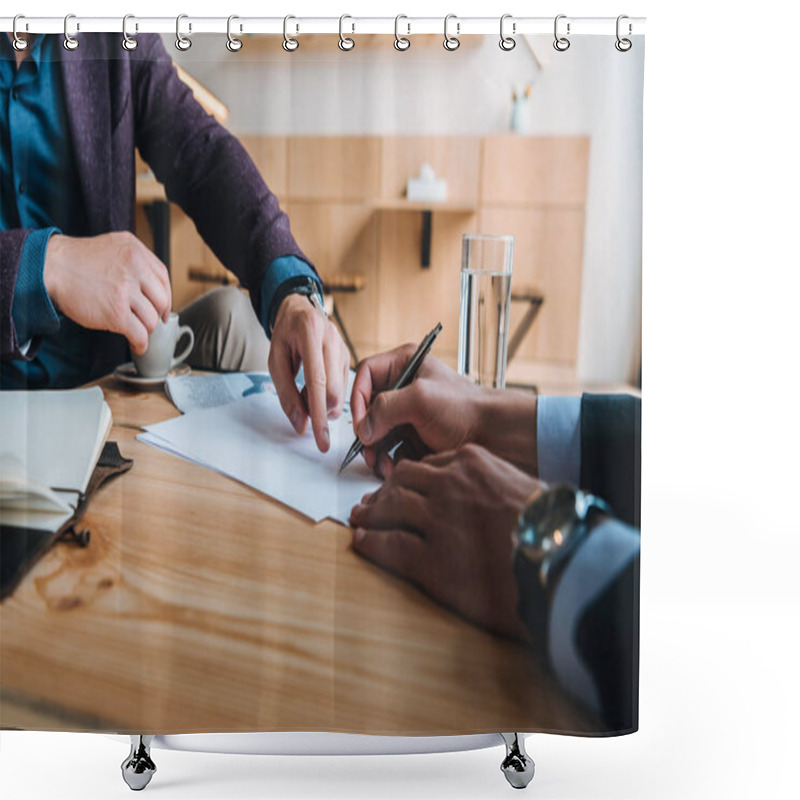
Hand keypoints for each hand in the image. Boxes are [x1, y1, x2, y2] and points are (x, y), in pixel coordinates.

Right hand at [43, 231, 171, 354]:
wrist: (51, 268)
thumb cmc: (79, 260)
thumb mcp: (115, 245)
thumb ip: (137, 259)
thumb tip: (154, 283)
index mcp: (135, 252)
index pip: (164, 278)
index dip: (166, 296)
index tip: (163, 307)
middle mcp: (134, 270)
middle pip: (161, 301)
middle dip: (157, 314)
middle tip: (149, 319)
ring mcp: (125, 292)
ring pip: (151, 319)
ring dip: (145, 329)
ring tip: (136, 329)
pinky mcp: (116, 313)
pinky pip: (139, 334)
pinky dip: (141, 344)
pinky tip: (137, 345)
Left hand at [268, 293, 349, 451]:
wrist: (300, 311)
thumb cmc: (286, 335)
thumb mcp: (275, 361)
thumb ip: (286, 393)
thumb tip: (301, 425)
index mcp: (310, 333)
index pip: (317, 381)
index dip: (319, 414)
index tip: (321, 440)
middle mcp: (332, 339)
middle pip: (333, 391)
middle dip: (319, 410)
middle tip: (302, 407)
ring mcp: (344, 348)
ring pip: (341, 393)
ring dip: (323, 404)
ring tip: (306, 392)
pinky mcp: (349, 357)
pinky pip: (343, 388)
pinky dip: (328, 396)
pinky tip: (315, 387)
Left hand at [349, 443, 543, 639]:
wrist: (558, 558)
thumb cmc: (548, 526)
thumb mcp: (519, 488)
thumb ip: (491, 484)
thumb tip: (482, 496)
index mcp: (471, 463)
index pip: (425, 465)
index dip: (406, 477)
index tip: (397, 486)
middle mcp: (448, 486)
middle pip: (400, 481)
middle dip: (381, 492)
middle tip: (369, 503)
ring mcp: (437, 521)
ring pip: (389, 508)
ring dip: (370, 514)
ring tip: (359, 519)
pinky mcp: (430, 559)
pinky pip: (389, 545)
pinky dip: (371, 543)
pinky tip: (363, 543)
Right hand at [351, 346, 485, 476]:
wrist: (496, 436)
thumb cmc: (468, 409)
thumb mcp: (421, 399)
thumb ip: (385, 408)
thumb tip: (363, 427)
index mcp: (407, 363)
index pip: (366, 374)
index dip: (358, 398)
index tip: (360, 423)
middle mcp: (405, 385)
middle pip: (368, 407)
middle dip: (367, 432)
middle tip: (368, 450)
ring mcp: (410, 412)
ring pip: (378, 431)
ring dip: (377, 450)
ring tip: (383, 464)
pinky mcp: (415, 434)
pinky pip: (391, 447)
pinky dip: (390, 459)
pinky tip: (397, 467)